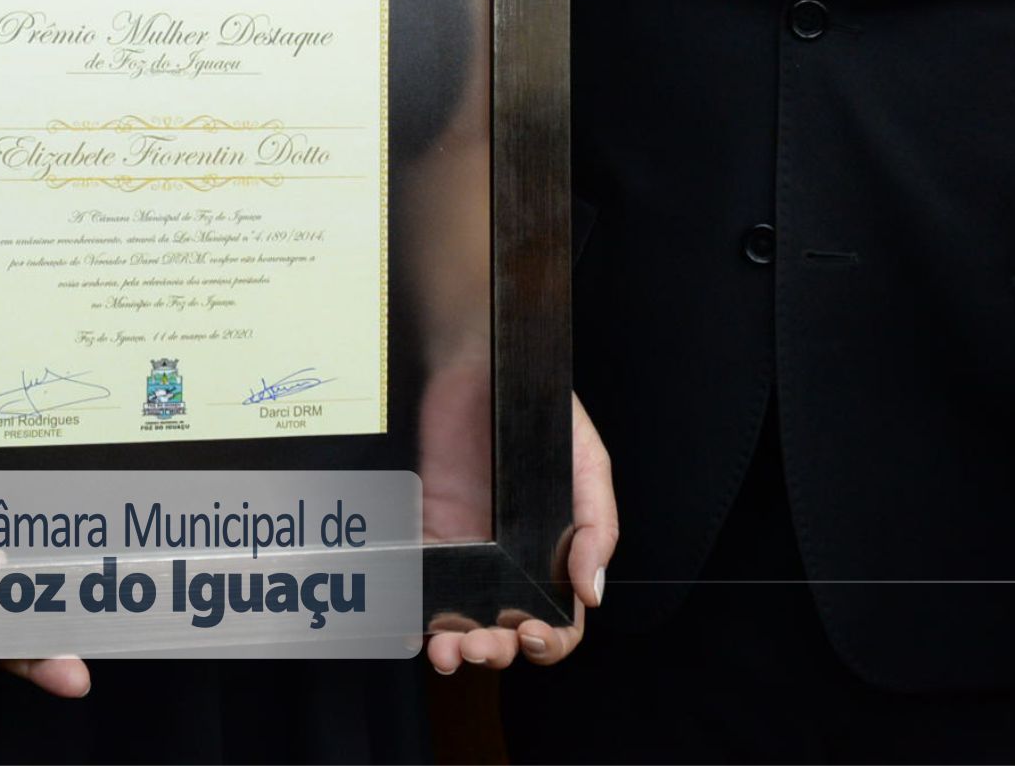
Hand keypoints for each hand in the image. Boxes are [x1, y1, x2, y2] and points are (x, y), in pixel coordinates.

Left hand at [426, 394, 615, 674]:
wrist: (476, 363)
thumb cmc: (538, 410)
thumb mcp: (587, 463)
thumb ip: (597, 526)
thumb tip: (592, 593)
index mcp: (554, 554)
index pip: (560, 620)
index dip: (552, 642)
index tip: (535, 635)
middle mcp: (508, 562)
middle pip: (507, 632)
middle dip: (497, 651)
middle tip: (485, 645)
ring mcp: (465, 552)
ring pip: (462, 621)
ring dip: (458, 648)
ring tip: (452, 650)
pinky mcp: (425, 533)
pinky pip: (419, 586)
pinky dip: (417, 617)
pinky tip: (417, 629)